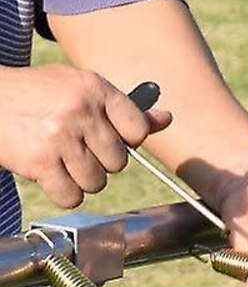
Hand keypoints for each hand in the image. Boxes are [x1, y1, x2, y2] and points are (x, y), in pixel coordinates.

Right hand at [0, 64, 170, 207]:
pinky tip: (50, 173)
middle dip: (99, 161)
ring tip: (60, 158)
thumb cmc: (41, 96)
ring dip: (80, 179)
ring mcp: (60, 137)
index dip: (126, 141)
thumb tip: (167, 119)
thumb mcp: (82, 90)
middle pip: (118, 163)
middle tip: (75, 146)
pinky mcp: (40, 163)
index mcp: (95, 88)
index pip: (138, 130)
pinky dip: (63, 193)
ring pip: (97, 183)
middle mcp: (80, 110)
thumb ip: (126, 109)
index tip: (106, 136)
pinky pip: (72, 197)